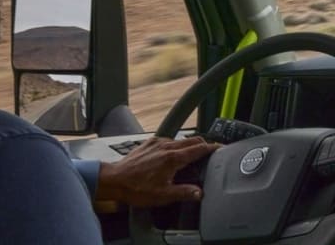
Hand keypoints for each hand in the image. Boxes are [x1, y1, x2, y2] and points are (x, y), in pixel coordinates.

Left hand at [96, 136, 219, 206]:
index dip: (213, 147)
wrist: (114, 180)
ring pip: (181, 139)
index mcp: (173, 158)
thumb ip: (184, 192)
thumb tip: (199, 193)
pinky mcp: (149, 142)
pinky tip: (172, 155)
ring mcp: (157, 142)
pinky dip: (176, 145)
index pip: (200, 148)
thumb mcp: (163, 195)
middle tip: (210, 152)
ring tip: (192, 155)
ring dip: (189, 145)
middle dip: (204, 145)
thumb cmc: (135, 188)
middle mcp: (166, 146)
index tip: (220, 148)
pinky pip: (168, 140)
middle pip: (193, 140)